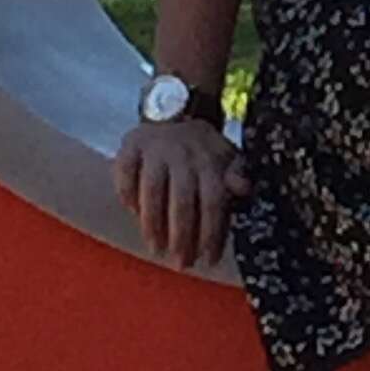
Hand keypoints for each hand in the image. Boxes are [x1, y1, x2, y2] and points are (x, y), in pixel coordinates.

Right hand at [114, 116, 248, 269]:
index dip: (211, 233)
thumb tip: (244, 188)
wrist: (175, 107)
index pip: (213, 202)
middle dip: (182, 237)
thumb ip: (237, 175)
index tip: (209, 259)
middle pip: (182, 202)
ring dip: (153, 224)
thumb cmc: (203, 147)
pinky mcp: (130, 146)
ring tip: (156, 249)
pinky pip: (125, 171)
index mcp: (209, 162)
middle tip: (181, 263)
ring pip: (152, 191)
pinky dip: (127, 192)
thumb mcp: (228, 157)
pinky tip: (132, 212)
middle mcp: (182, 156)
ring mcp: (154, 150)